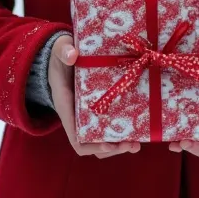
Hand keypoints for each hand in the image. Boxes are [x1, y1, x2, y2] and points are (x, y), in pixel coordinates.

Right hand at [48, 35, 140, 158]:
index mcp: (66, 106)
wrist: (64, 53)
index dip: (91, 145)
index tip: (108, 145)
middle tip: (133, 145)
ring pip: (102, 140)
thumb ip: (63, 50)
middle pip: (92, 144)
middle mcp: (77, 116)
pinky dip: (122, 131)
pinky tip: (138, 128)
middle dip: (112, 148)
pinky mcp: (100, 108)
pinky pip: (110, 125)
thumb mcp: (60, 48)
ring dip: (119, 145)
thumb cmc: (61, 54)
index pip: (76, 136)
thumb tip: (71, 55)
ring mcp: (89, 114)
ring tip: (137, 144)